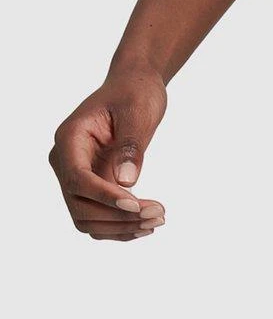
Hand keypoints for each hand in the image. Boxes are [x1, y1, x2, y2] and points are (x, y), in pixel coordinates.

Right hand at [50, 67, 168, 240]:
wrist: (135, 89)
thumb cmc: (135, 94)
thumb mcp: (137, 112)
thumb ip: (130, 146)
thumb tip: (126, 182)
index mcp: (70, 138)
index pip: (77, 179)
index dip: (105, 197)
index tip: (138, 206)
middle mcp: (66, 161)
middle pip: (80, 207)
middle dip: (118, 218)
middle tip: (159, 214)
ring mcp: (77, 178)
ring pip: (87, 220)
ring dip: (121, 228)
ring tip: (158, 219)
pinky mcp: (92, 189)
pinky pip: (99, 220)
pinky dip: (121, 229)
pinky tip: (147, 224)